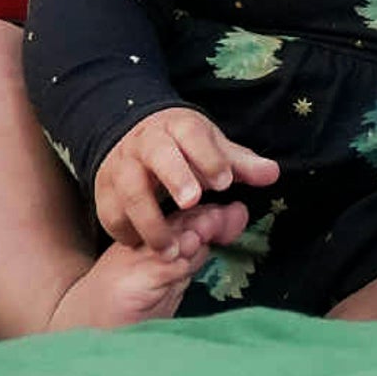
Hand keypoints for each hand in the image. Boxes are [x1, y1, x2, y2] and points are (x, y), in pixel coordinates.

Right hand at [92, 108, 279, 252]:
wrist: (132, 137)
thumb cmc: (182, 148)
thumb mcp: (211, 148)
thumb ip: (241, 164)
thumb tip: (272, 174)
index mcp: (177, 127)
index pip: (192, 134)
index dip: (208, 157)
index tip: (224, 182)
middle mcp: (146, 144)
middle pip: (157, 154)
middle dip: (174, 176)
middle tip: (192, 202)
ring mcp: (121, 167)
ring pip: (129, 189)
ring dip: (149, 220)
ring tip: (170, 248)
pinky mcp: (104, 192)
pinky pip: (111, 214)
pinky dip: (126, 233)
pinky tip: (144, 248)